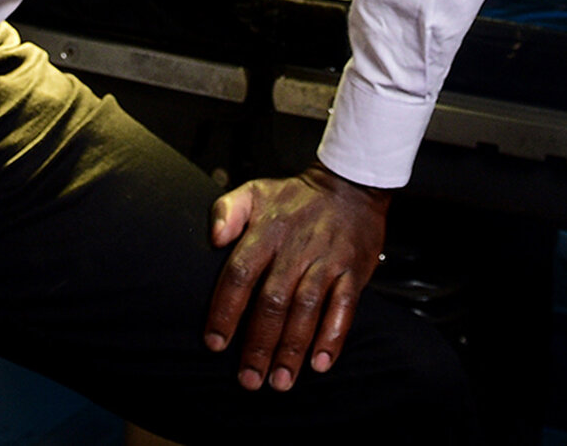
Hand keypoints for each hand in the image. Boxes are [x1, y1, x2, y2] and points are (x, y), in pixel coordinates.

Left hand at [204, 163, 390, 391]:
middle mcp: (297, 249)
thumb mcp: (255, 190)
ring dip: (293, 348)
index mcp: (267, 231)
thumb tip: (213, 238)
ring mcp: (327, 262)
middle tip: (249, 379)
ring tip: (280, 381)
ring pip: (307, 309)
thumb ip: (227, 211)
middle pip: (273, 301)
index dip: (226, 310)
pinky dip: (333, 336)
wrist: (351, 185)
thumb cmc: (296, 197)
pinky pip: (344, 307)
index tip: (215, 342)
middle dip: (259, 344)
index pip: (241, 273)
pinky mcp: (353, 272)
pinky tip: (321, 363)